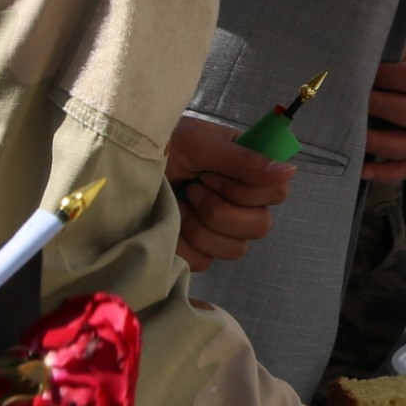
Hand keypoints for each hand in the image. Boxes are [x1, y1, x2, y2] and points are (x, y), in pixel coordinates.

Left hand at [166, 116, 295, 270]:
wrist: (115, 168)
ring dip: (203, 226)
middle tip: (195, 188)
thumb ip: (244, 160)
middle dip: (222, 210)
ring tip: (180, 204)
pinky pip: (206, 261)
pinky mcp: (196, 251)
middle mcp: (239, 202)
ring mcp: (218, 229)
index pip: (277, 193)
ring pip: (236, 248)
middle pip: (260, 226)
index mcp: (246, 172)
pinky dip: (185, 243)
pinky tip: (171, 222)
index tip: (211, 173)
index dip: (247, 189)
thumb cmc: (160, 146)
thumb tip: (290, 171)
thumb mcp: (200, 144)